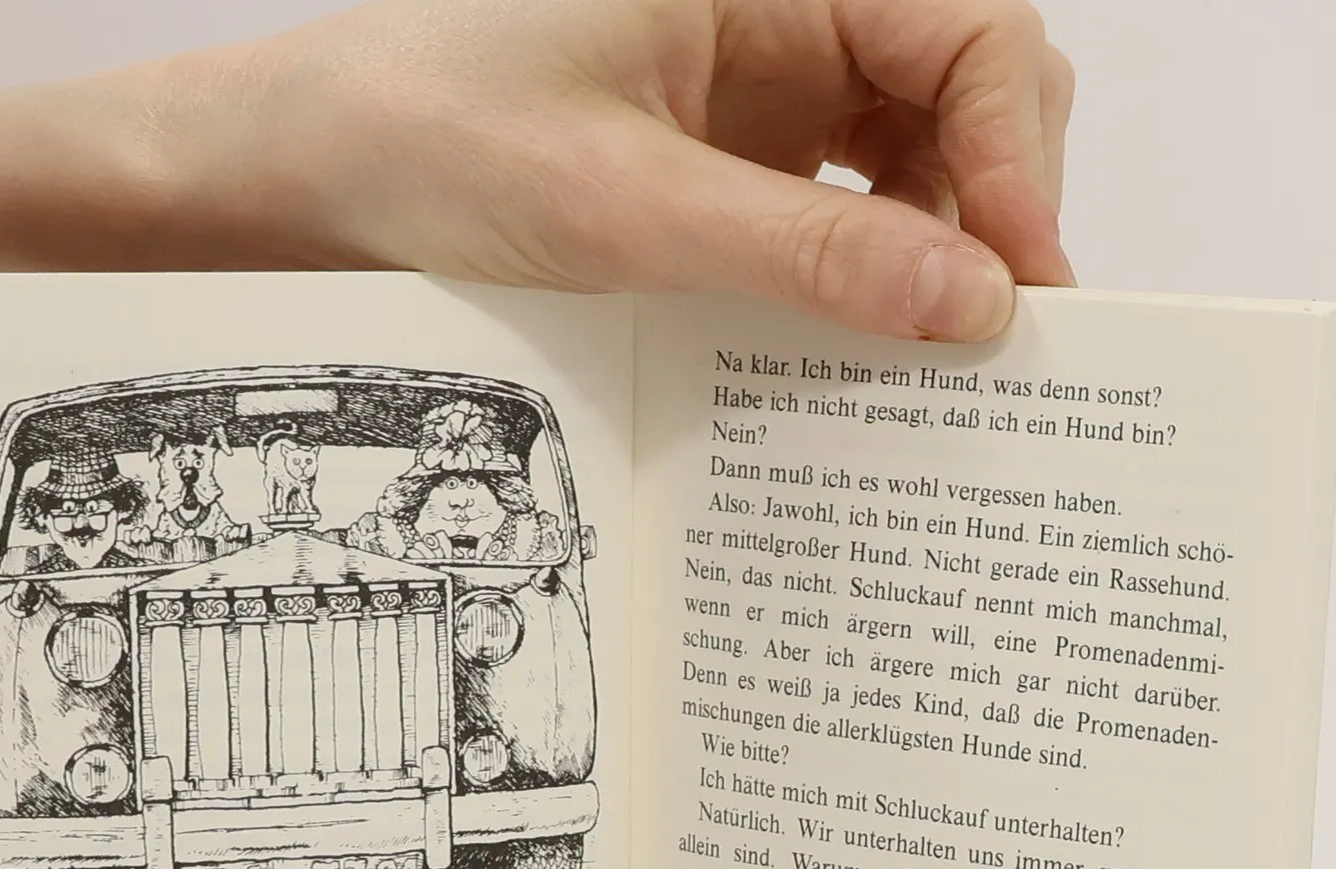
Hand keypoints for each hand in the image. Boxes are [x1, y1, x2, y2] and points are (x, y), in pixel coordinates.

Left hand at [136, 0, 1072, 340]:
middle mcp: (788, 5)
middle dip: (993, 208)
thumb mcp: (627, 205)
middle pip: (966, 88)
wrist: (309, 170)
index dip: (1018, 158)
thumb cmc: (430, 133)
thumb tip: (969, 302)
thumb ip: (806, 253)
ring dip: (937, 252)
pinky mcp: (734, 150)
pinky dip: (866, 273)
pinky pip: (843, 202)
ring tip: (931, 365)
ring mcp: (765, 79)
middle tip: (994, 345)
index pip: (972, 32)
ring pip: (917, 152)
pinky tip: (857, 345)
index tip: (1025, 286)